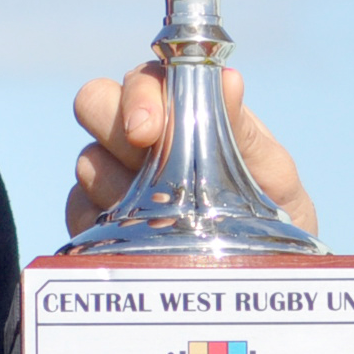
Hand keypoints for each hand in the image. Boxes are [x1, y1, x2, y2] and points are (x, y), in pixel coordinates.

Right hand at [69, 62, 317, 239]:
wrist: (261, 275)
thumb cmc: (275, 212)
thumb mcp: (272, 173)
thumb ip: (244, 131)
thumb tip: (228, 79)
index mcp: (185, 109)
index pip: (145, 78)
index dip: (139, 95)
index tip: (148, 130)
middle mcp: (143, 135)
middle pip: (95, 101)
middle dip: (113, 127)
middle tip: (143, 159)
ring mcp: (115, 174)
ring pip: (88, 161)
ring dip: (121, 188)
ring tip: (164, 217)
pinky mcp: (96, 218)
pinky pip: (78, 209)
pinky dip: (104, 223)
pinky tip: (139, 239)